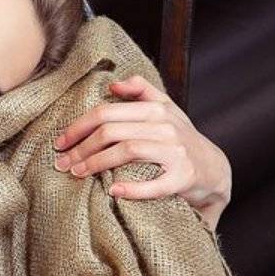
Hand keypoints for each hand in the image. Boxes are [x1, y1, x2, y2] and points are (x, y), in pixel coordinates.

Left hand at [52, 74, 232, 228]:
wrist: (214, 167)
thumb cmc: (181, 138)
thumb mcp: (166, 108)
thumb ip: (142, 91)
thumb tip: (113, 84)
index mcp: (157, 109)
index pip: (107, 112)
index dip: (79, 126)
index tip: (60, 141)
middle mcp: (166, 127)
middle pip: (112, 132)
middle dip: (81, 148)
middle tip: (62, 163)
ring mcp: (176, 152)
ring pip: (128, 151)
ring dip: (97, 164)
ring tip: (77, 174)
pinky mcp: (183, 178)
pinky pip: (155, 185)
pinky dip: (132, 189)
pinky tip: (114, 192)